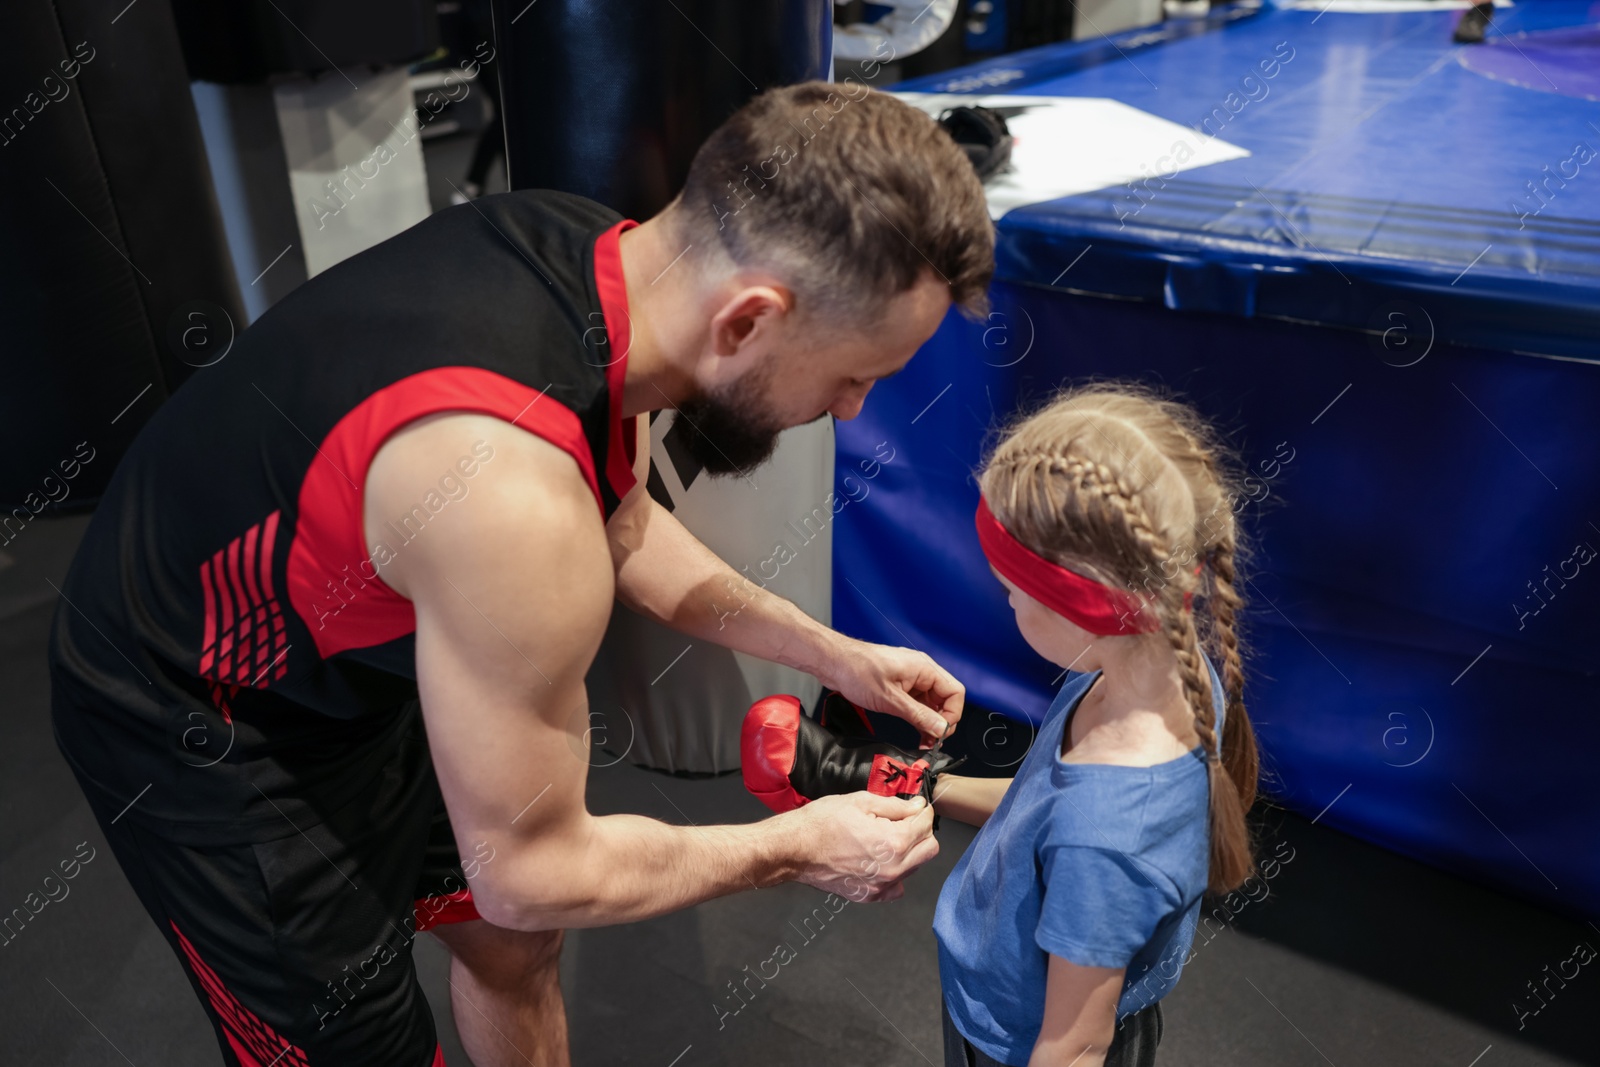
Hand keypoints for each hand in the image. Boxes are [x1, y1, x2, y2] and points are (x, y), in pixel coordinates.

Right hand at [788, 792, 938, 901]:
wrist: (794, 849)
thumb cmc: (821, 822)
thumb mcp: (860, 801)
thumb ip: (895, 805)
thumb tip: (917, 806)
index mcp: (894, 842)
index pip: (926, 825)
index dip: (921, 810)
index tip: (914, 805)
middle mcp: (893, 869)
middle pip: (929, 849)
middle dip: (921, 831)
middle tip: (903, 820)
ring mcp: (882, 886)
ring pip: (915, 867)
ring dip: (908, 851)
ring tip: (884, 838)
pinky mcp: (870, 896)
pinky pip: (896, 885)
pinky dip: (895, 872)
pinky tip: (877, 859)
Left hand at [817, 637, 964, 747]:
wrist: (834, 662)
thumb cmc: (857, 670)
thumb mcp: (890, 699)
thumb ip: (918, 715)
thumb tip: (941, 728)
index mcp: (924, 668)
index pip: (955, 693)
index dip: (951, 715)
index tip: (940, 733)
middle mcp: (921, 672)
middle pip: (945, 699)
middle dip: (941, 721)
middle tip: (932, 741)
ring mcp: (910, 679)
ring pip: (931, 703)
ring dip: (929, 722)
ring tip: (924, 742)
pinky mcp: (900, 686)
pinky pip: (917, 703)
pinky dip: (918, 718)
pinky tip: (916, 731)